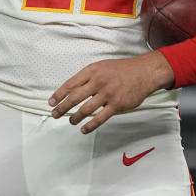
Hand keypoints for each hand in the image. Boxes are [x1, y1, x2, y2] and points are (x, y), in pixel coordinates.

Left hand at [48, 51, 174, 133]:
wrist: (144, 72)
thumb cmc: (123, 69)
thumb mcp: (102, 66)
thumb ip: (88, 76)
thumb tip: (74, 89)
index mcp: (92, 70)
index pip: (70, 84)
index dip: (59, 94)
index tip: (51, 102)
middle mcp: (98, 81)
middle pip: (74, 97)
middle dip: (62, 107)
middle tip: (55, 114)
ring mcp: (107, 94)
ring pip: (85, 109)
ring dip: (75, 117)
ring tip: (71, 121)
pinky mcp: (116, 105)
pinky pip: (99, 118)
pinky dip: (89, 126)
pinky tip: (84, 129)